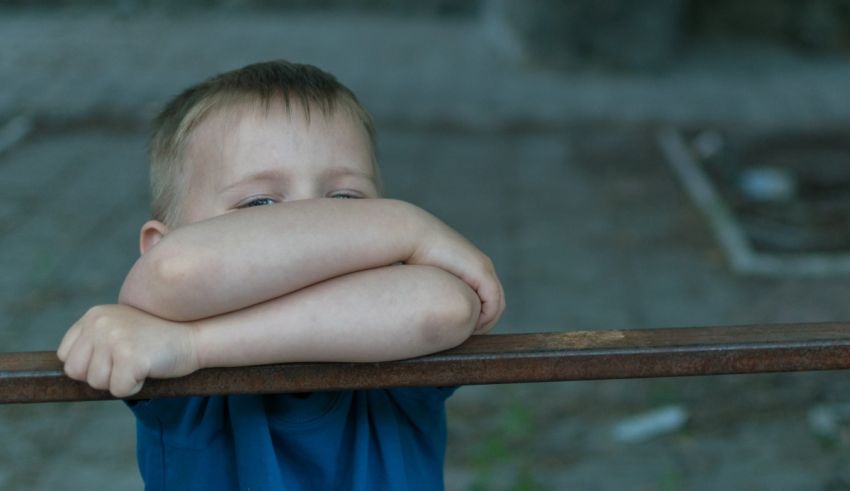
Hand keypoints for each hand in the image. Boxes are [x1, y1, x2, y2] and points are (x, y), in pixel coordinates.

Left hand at [57, 305, 198, 397]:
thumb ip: (94, 341)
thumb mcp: (119, 329)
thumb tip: (71, 371)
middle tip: (129, 362)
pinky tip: (150, 368)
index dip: (90, 365)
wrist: (194, 336)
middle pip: (76, 372)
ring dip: (120, 381)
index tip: (115, 357)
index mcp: (94, 316)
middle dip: (102, 376)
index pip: (67, 356)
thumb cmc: (157, 340)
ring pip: (97, 383)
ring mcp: (114, 339)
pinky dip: (135, 387)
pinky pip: (119, 390)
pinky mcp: (130, 357)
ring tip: (141, 362)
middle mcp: (100, 324)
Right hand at [408, 214, 504, 332]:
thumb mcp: (430, 277)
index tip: (465, 332)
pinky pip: (493, 301)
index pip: (488, 299)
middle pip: (497, 303)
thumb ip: (437, 290)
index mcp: (473, 268)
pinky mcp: (481, 271)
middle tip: (470, 337)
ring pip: (498, 304)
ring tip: (470, 333)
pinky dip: (486, 317)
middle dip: (486, 323)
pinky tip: (473, 326)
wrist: (414, 235)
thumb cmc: (414, 256)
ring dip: (486, 322)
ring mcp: (484, 268)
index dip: (480, 318)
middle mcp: (483, 267)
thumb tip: (428, 308)